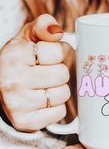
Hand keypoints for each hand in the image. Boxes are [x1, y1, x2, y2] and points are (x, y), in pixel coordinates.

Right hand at [0, 14, 69, 131]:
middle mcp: (12, 80)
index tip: (47, 57)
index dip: (58, 53)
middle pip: (62, 74)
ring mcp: (17, 103)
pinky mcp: (25, 122)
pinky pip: (59, 112)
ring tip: (45, 87)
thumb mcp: (28, 38)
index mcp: (14, 56)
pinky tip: (44, 101)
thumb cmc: (22, 60)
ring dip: (59, 90)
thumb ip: (43, 27)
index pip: (58, 51)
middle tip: (47, 73)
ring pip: (63, 94)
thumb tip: (57, 31)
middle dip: (59, 72)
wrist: (4, 87)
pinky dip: (57, 107)